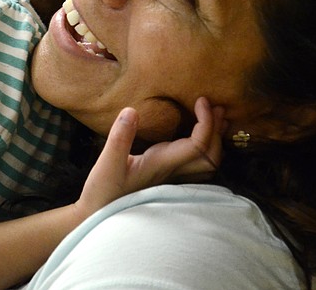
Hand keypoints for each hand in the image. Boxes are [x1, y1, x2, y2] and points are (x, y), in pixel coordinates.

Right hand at [75, 97, 223, 219]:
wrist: (98, 215)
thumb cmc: (103, 191)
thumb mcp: (107, 162)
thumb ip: (119, 137)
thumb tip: (132, 111)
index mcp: (163, 164)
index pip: (198, 145)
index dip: (206, 121)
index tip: (201, 100)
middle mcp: (173, 173)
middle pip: (212, 156)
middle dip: (218, 130)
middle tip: (217, 106)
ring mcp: (172, 178)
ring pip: (208, 165)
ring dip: (215, 141)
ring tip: (216, 118)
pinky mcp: (167, 179)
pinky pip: (197, 166)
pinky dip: (205, 149)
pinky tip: (198, 136)